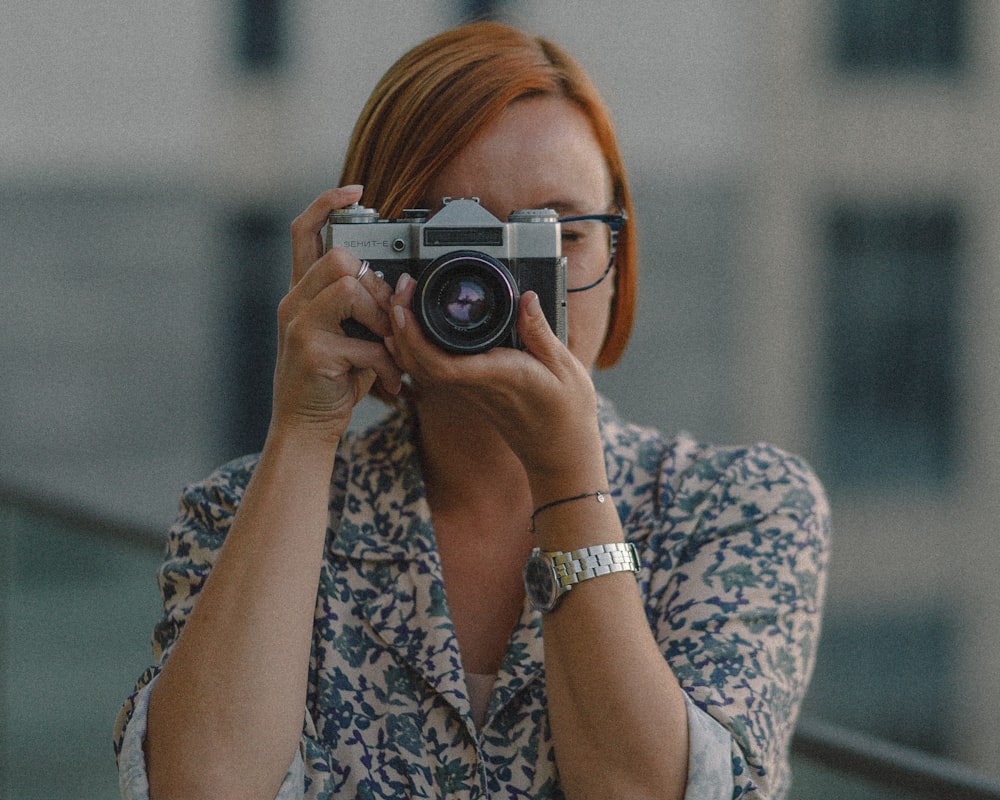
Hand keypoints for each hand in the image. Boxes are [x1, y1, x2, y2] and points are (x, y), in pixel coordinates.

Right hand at [272, 186, 401, 443]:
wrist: (303, 428)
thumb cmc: (332, 381)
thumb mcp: (345, 335)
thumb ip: (363, 307)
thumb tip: (400, 286)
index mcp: (301, 293)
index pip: (303, 231)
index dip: (327, 203)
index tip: (357, 190)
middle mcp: (293, 303)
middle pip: (337, 257)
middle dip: (376, 286)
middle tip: (388, 321)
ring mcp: (298, 327)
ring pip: (349, 288)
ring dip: (383, 320)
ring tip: (389, 350)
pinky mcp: (313, 354)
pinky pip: (365, 341)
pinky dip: (387, 363)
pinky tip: (388, 382)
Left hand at [387, 274, 602, 486]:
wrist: (560, 450)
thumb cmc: (566, 412)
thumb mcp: (564, 367)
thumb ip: (540, 332)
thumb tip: (527, 298)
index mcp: (497, 376)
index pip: (442, 363)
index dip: (415, 336)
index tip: (405, 306)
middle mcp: (475, 385)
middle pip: (420, 362)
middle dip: (401, 326)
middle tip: (402, 288)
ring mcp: (469, 391)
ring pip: (421, 368)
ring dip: (404, 336)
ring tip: (403, 300)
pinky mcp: (469, 391)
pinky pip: (432, 371)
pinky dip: (415, 349)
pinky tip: (412, 330)